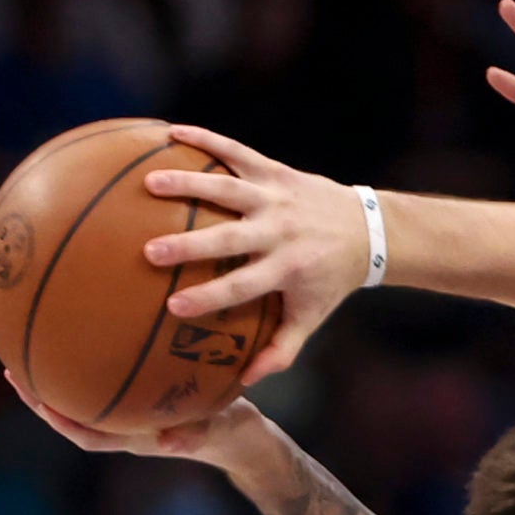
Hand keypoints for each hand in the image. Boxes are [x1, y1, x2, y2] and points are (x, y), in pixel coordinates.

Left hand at [6, 367, 267, 468]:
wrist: (245, 438)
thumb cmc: (231, 432)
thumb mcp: (217, 428)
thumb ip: (196, 432)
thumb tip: (171, 442)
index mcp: (136, 440)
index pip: (85, 435)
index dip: (56, 418)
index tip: (31, 396)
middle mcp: (126, 429)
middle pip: (72, 417)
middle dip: (40, 397)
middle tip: (13, 367)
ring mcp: (133, 416)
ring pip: (85, 400)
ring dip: (57, 382)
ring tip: (34, 350)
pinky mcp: (144, 401)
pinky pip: (110, 382)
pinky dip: (92, 363)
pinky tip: (89, 332)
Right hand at [135, 124, 370, 384]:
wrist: (366, 229)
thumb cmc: (329, 280)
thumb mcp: (310, 316)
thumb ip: (280, 350)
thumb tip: (244, 382)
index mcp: (286, 269)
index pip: (242, 287)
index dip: (209, 297)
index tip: (173, 307)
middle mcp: (280, 232)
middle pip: (229, 239)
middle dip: (190, 245)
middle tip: (149, 250)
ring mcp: (277, 198)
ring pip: (228, 188)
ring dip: (188, 184)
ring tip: (148, 183)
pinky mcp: (276, 171)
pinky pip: (237, 152)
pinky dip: (206, 140)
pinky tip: (169, 133)